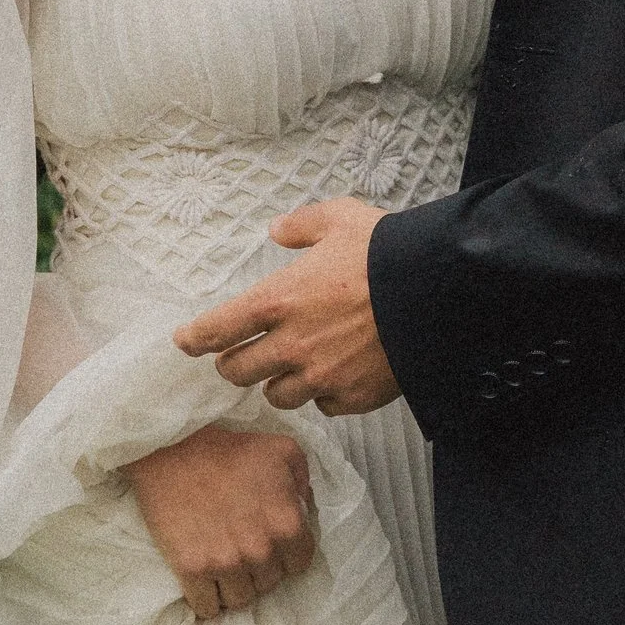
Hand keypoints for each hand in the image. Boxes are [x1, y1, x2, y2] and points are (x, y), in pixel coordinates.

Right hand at [126, 422, 316, 620]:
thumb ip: (304, 480)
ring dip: (234, 587)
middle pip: (269, 584)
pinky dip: (207, 601)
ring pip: (240, 600)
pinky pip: (207, 607)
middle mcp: (260, 550)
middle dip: (259, 570)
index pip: (299, 564)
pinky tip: (204, 583)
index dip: (286, 555)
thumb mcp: (282, 450)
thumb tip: (305, 507)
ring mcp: (225, 563)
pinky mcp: (191, 569)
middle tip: (243, 551)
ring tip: (223, 567)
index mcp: (287, 524)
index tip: (272, 547)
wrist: (172, 448)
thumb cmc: (228, 449)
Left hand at [174, 196, 399, 415]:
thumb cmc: (387, 253)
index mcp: (278, 300)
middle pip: (237, 371)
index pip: (216, 329)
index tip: (185, 341)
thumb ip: (302, 225)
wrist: (439, 293)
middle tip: (241, 354)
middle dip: (234, 363)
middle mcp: (292, 345)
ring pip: (276, 395)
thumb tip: (278, 229)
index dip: (195, 338)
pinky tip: (334, 375)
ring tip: (291, 367)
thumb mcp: (341, 218)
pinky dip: (322, 393)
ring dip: (277, 382)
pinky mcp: (351, 397)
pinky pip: (323, 405)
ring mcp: (321, 376)